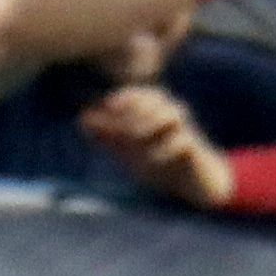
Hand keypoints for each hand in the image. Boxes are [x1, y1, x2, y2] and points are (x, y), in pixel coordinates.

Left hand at [78, 85, 226, 208]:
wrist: (188, 182)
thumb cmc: (155, 159)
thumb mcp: (127, 149)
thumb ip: (106, 135)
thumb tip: (81, 120)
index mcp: (154, 111)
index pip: (139, 94)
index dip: (125, 98)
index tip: (110, 107)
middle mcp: (170, 116)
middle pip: (156, 98)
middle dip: (135, 112)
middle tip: (120, 132)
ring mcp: (185, 131)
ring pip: (173, 114)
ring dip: (150, 125)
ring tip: (135, 141)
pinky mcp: (194, 149)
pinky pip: (182, 142)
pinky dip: (164, 150)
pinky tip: (151, 160)